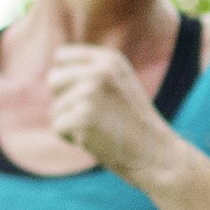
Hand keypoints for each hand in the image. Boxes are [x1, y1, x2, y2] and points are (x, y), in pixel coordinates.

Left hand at [37, 40, 179, 182]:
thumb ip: (91, 70)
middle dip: (66, 100)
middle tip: (94, 114)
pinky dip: (71, 138)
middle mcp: (99, 71)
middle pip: (54, 80)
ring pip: (56, 107)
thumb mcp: (119, 83)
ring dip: (71, 122)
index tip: (85, 94)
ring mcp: (91, 93)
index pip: (61, 56)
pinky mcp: (83, 117)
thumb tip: (55, 68)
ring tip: (99, 128)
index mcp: (109, 59)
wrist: (155, 153)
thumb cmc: (132, 121)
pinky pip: (58, 127)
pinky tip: (94, 139)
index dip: (66, 77)